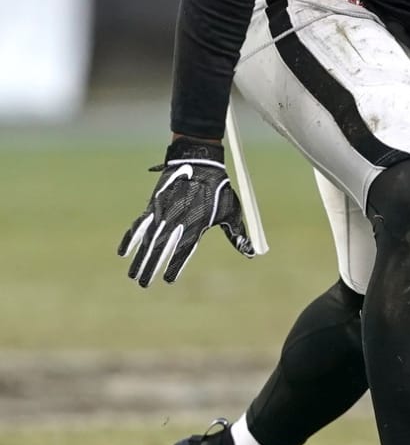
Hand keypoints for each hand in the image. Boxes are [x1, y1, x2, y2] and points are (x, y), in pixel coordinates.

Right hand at [118, 138, 253, 286]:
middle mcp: (177, 218)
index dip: (175, 264)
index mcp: (197, 222)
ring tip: (134, 276)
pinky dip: (130, 238)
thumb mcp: (231, 210)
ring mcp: (163, 211)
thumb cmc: (219, 188)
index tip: (168, 280)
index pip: (184, 248)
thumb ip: (237, 234)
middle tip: (144, 284)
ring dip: (140, 257)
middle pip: (162, 247)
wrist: (199, 160)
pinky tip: (123, 252)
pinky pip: (140, 224)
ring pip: (148, 238)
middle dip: (152, 266)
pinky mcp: (153, 204)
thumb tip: (251, 253)